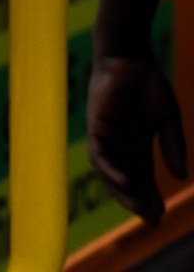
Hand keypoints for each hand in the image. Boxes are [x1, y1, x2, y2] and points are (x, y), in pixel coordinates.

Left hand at [87, 55, 187, 225]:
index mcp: (137, 144)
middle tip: (151, 219)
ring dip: (122, 190)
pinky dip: (110, 168)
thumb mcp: (168, 119)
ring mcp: (107, 136)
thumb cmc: (148, 84)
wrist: (130, 57)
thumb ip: (173, 147)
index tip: (161, 217)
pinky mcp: (96, 126)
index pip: (143, 178)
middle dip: (137, 201)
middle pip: (127, 180)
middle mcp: (120, 144)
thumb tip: (180, 177)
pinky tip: (122, 181)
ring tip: (138, 207)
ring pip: (110, 172)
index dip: (150, 197)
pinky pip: (99, 152)